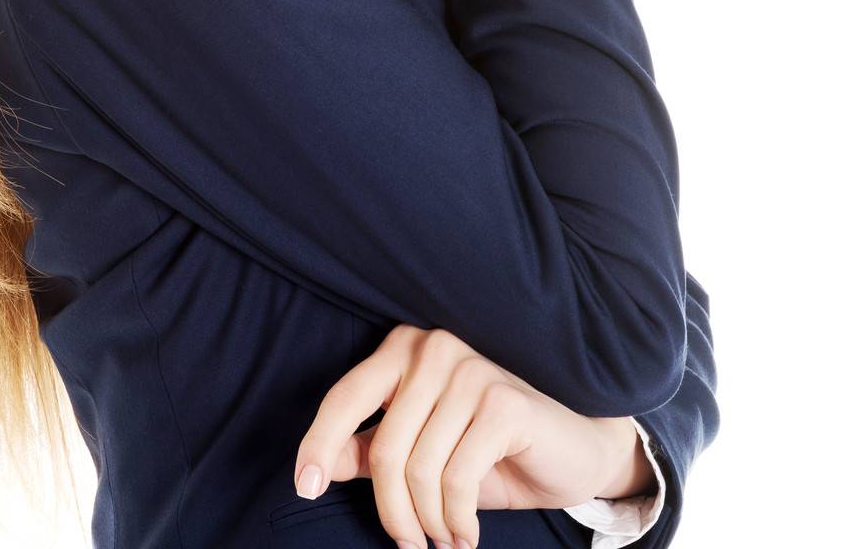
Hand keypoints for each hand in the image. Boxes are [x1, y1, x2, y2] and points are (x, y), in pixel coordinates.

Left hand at [292, 324, 650, 548]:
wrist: (572, 451)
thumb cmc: (489, 450)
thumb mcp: (423, 451)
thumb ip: (371, 448)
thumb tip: (322, 468)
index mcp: (404, 349)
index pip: (345, 397)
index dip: (318, 444)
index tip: (304, 489)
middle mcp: (433, 348)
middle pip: (383, 449)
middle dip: (392, 512)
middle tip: (409, 545)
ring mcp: (470, 371)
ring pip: (418, 470)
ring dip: (428, 524)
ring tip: (443, 539)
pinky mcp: (502, 403)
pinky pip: (457, 479)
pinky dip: (457, 521)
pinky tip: (467, 533)